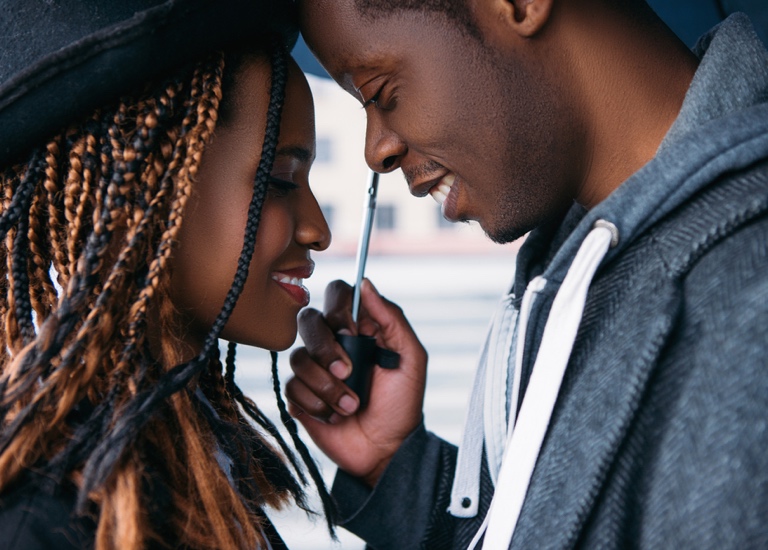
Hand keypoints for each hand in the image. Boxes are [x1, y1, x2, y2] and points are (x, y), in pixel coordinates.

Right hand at [286, 278, 426, 485]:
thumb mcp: (411, 359)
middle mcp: (333, 344)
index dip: (338, 308)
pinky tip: (335, 416)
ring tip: (351, 405)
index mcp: (359, 328)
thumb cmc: (402, 404)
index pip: (336, 295)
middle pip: (308, 320)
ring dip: (326, 385)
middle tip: (348, 372)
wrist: (386, 451)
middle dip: (326, 348)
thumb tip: (365, 284)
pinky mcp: (300, 395)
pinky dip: (316, 403)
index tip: (352, 330)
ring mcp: (314, 369)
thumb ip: (392, 318)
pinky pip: (291, 387)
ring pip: (298, 357)